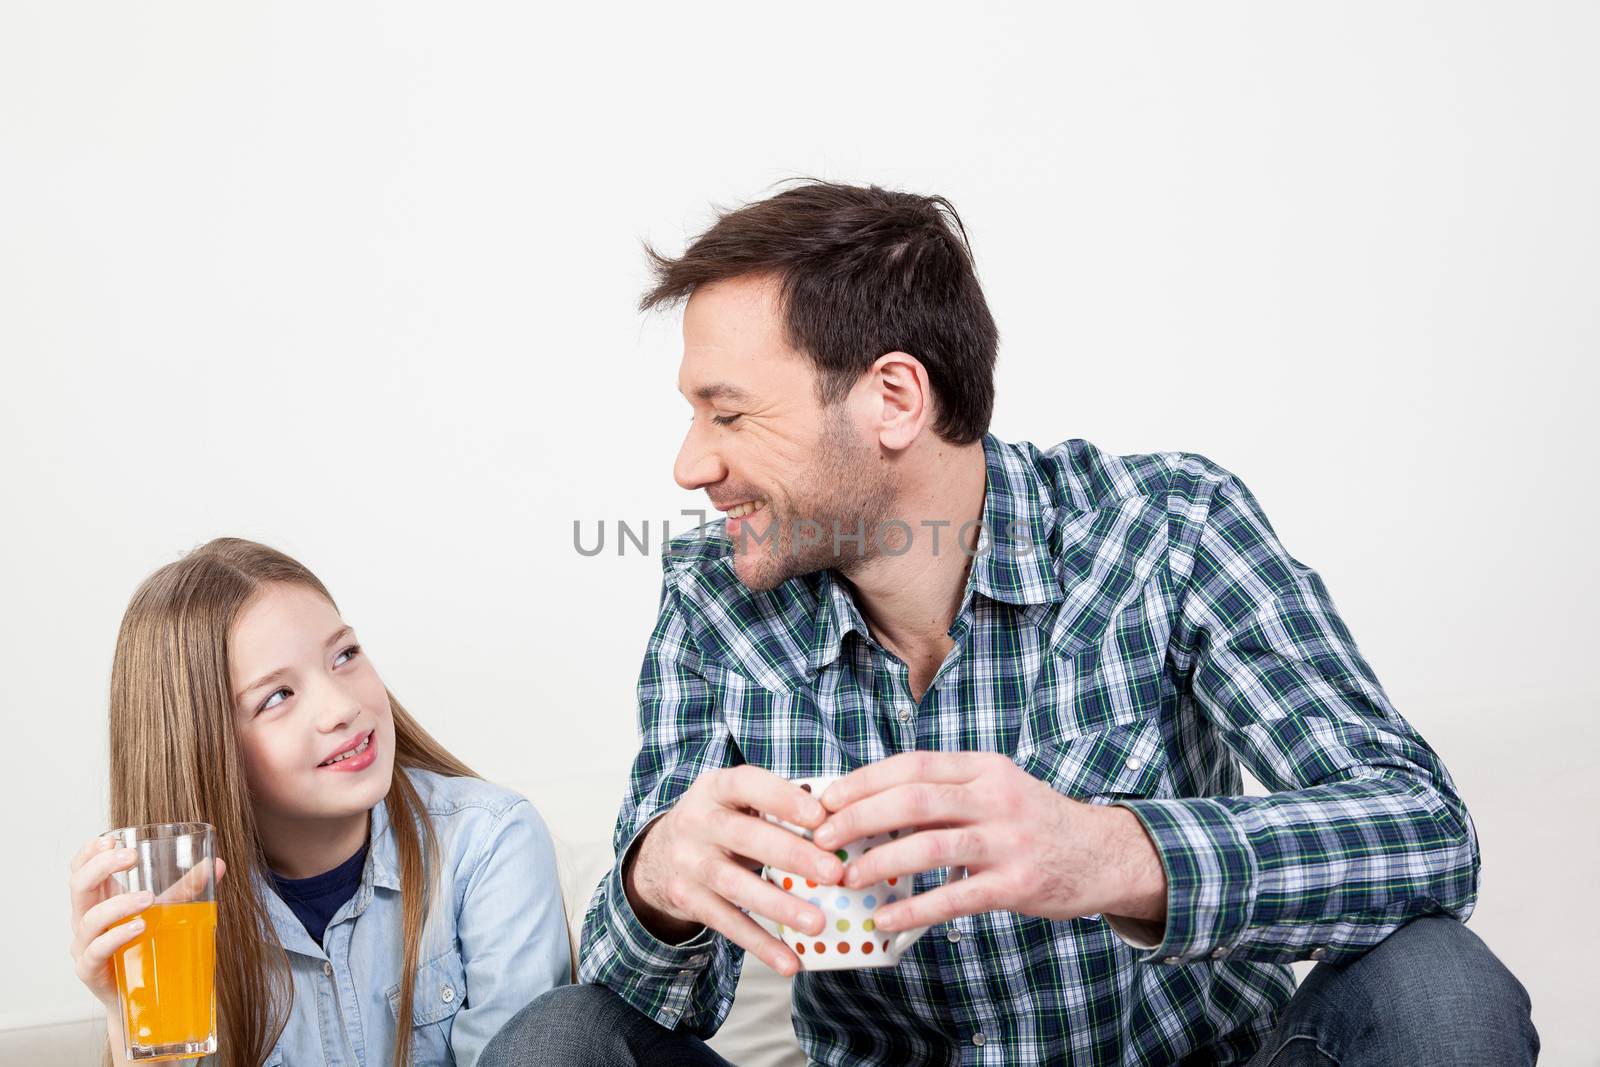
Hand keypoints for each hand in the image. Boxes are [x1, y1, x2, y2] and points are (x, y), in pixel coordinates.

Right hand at [68, 836, 227, 1008]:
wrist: (143, 998)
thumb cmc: (148, 947)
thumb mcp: (166, 912)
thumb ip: (188, 888)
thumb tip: (218, 863)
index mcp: (98, 901)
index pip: (80, 871)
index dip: (88, 854)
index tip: (112, 840)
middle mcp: (85, 920)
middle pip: (78, 886)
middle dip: (101, 866)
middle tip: (131, 856)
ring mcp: (85, 946)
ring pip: (89, 919)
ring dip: (118, 904)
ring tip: (147, 898)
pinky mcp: (90, 971)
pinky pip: (95, 951)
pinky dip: (116, 937)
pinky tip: (138, 928)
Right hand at [626, 766, 846, 975]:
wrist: (657, 855)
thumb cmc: (721, 822)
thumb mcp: (736, 801)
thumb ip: (777, 804)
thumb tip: (839, 817)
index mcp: (716, 788)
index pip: (747, 784)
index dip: (782, 798)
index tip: (820, 817)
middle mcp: (697, 821)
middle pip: (745, 837)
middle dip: (793, 855)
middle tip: (834, 873)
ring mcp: (688, 862)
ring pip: (735, 886)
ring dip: (779, 906)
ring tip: (817, 923)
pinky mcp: (687, 899)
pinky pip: (727, 923)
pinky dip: (760, 944)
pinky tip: (789, 961)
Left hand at [813, 752, 1166, 932]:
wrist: (1103, 854)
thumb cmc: (1032, 821)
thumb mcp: (993, 789)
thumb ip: (943, 793)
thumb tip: (869, 808)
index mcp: (982, 768)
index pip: (912, 765)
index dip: (864, 781)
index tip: (826, 799)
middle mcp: (995, 797)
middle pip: (913, 800)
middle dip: (859, 818)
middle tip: (822, 838)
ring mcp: (1008, 841)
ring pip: (930, 846)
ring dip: (879, 862)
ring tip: (847, 877)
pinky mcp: (1017, 885)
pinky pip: (954, 898)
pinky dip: (914, 908)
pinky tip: (885, 918)